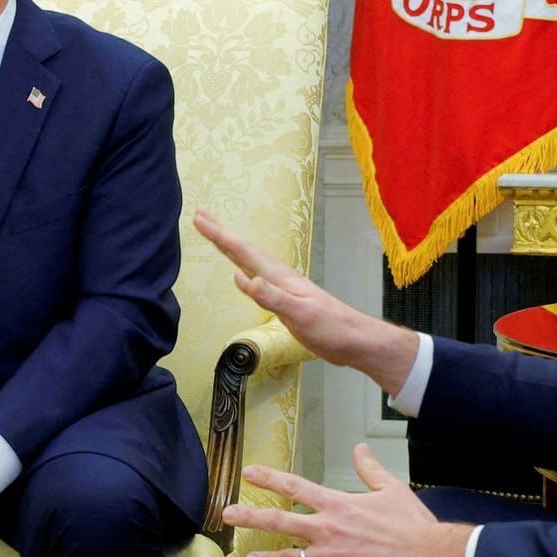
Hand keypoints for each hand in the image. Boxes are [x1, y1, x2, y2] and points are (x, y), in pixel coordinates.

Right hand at [193, 208, 416, 387]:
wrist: (356, 340)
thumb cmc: (332, 328)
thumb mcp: (301, 314)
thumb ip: (273, 297)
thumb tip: (243, 278)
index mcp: (280, 278)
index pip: (244, 253)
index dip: (220, 236)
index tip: (200, 218)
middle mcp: (279, 278)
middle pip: (245, 251)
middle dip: (221, 234)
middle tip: (201, 215)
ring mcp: (283, 288)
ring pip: (250, 262)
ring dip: (231, 248)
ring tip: (217, 236)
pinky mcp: (286, 301)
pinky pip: (257, 279)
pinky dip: (244, 271)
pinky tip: (241, 274)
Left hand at [225, 444, 471, 556]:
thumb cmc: (412, 524)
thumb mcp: (391, 489)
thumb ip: (369, 469)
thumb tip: (360, 449)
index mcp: (338, 504)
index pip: (295, 487)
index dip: (269, 478)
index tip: (248, 472)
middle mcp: (327, 529)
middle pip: (280, 521)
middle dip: (250, 516)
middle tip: (226, 514)